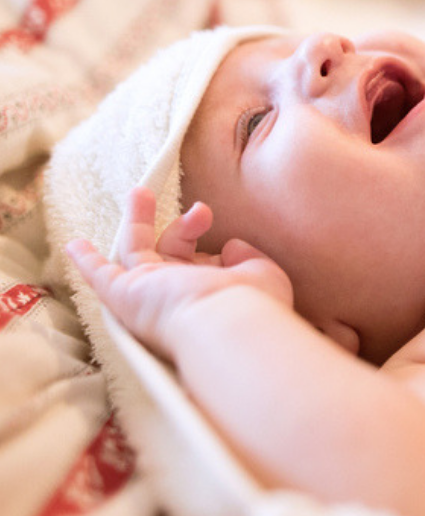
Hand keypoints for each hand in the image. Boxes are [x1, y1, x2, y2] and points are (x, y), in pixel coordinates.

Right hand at [67, 186, 293, 358]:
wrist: (224, 323)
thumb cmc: (251, 302)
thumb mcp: (260, 273)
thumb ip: (246, 258)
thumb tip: (230, 247)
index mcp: (208, 293)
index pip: (205, 264)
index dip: (217, 249)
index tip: (231, 245)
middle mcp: (177, 296)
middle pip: (171, 254)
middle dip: (184, 227)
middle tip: (201, 211)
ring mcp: (149, 294)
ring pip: (136, 252)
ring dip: (137, 221)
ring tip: (139, 192)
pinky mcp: (124, 293)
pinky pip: (100, 277)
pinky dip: (87, 262)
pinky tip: (75, 245)